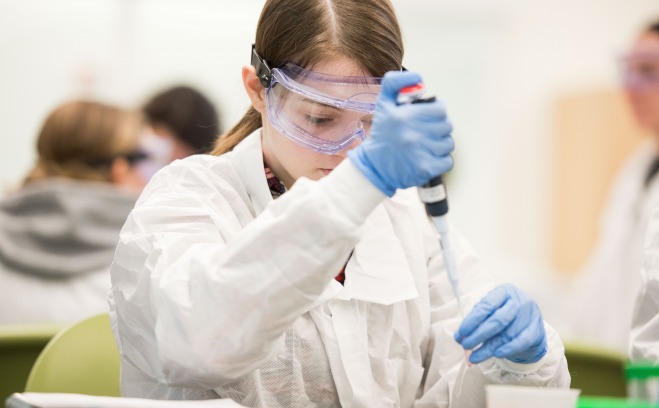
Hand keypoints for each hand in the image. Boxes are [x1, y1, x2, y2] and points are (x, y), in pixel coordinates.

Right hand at [348, 71, 453, 196]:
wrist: (375, 167)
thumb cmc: (383, 135)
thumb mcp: (383, 104)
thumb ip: (395, 83)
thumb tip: (418, 77)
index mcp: (404, 116)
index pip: (440, 109)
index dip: (436, 113)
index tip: (426, 119)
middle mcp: (412, 134)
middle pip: (447, 126)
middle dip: (438, 129)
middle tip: (425, 133)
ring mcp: (420, 152)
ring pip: (448, 144)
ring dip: (440, 145)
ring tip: (425, 147)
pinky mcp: (425, 169)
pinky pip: (448, 161)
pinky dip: (441, 161)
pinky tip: (428, 158)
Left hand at [454, 284, 546, 363]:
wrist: (528, 322)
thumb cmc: (504, 314)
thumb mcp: (489, 312)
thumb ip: (474, 321)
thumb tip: (459, 336)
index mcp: (504, 291)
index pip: (487, 305)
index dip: (473, 320)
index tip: (461, 333)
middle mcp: (518, 301)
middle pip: (497, 320)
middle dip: (479, 335)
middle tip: (466, 345)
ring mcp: (530, 315)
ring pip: (507, 334)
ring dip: (488, 348)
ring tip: (474, 356)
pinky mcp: (536, 330)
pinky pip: (521, 342)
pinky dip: (507, 349)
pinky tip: (495, 354)